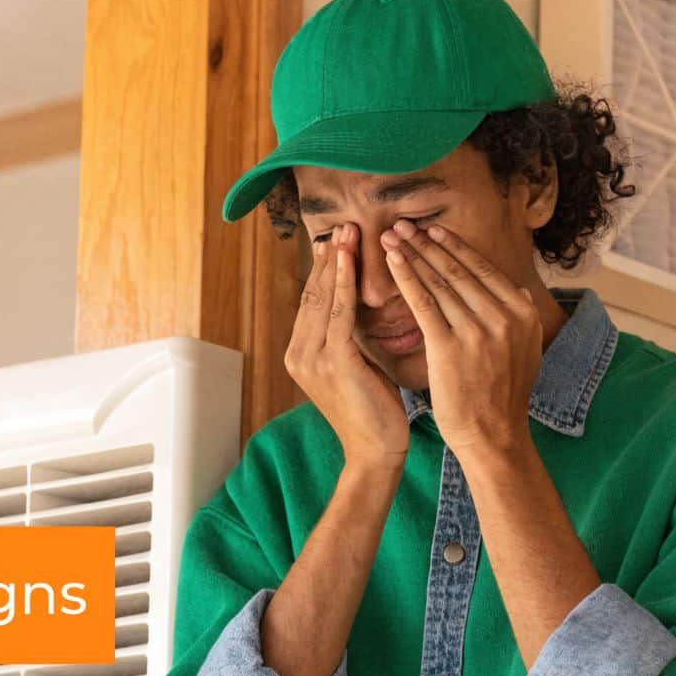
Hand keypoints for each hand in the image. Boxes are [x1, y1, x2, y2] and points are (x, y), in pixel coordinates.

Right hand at [285, 223, 409, 470]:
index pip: (313, 302)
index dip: (324, 269)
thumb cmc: (374, 411)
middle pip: (313, 294)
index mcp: (301, 354)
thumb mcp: (357, 366)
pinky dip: (344, 283)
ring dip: (336, 261)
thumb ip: (348, 338)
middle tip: (340, 224)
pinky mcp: (334, 362)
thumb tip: (356, 307)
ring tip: (345, 231)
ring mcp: (312, 358)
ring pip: (324, 298)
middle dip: (327, 258)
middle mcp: (299, 354)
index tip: (337, 240)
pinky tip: (351, 260)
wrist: (376, 451)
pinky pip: (339, 313)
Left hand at [381, 221, 542, 456]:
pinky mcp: (450, 347)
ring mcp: (478, 331)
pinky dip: (406, 277)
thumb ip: (519, 320)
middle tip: (401, 224)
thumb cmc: (501, 397)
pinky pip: (423, 303)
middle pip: (458, 270)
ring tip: (389, 237)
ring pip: (439, 282)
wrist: (493, 436)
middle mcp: (504, 316)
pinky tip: (390, 261)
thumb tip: (518, 293)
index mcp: (522, 313)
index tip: (431, 231)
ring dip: (411, 254)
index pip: (483, 270)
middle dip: (426, 244)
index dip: (454, 248)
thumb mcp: (524, 352)